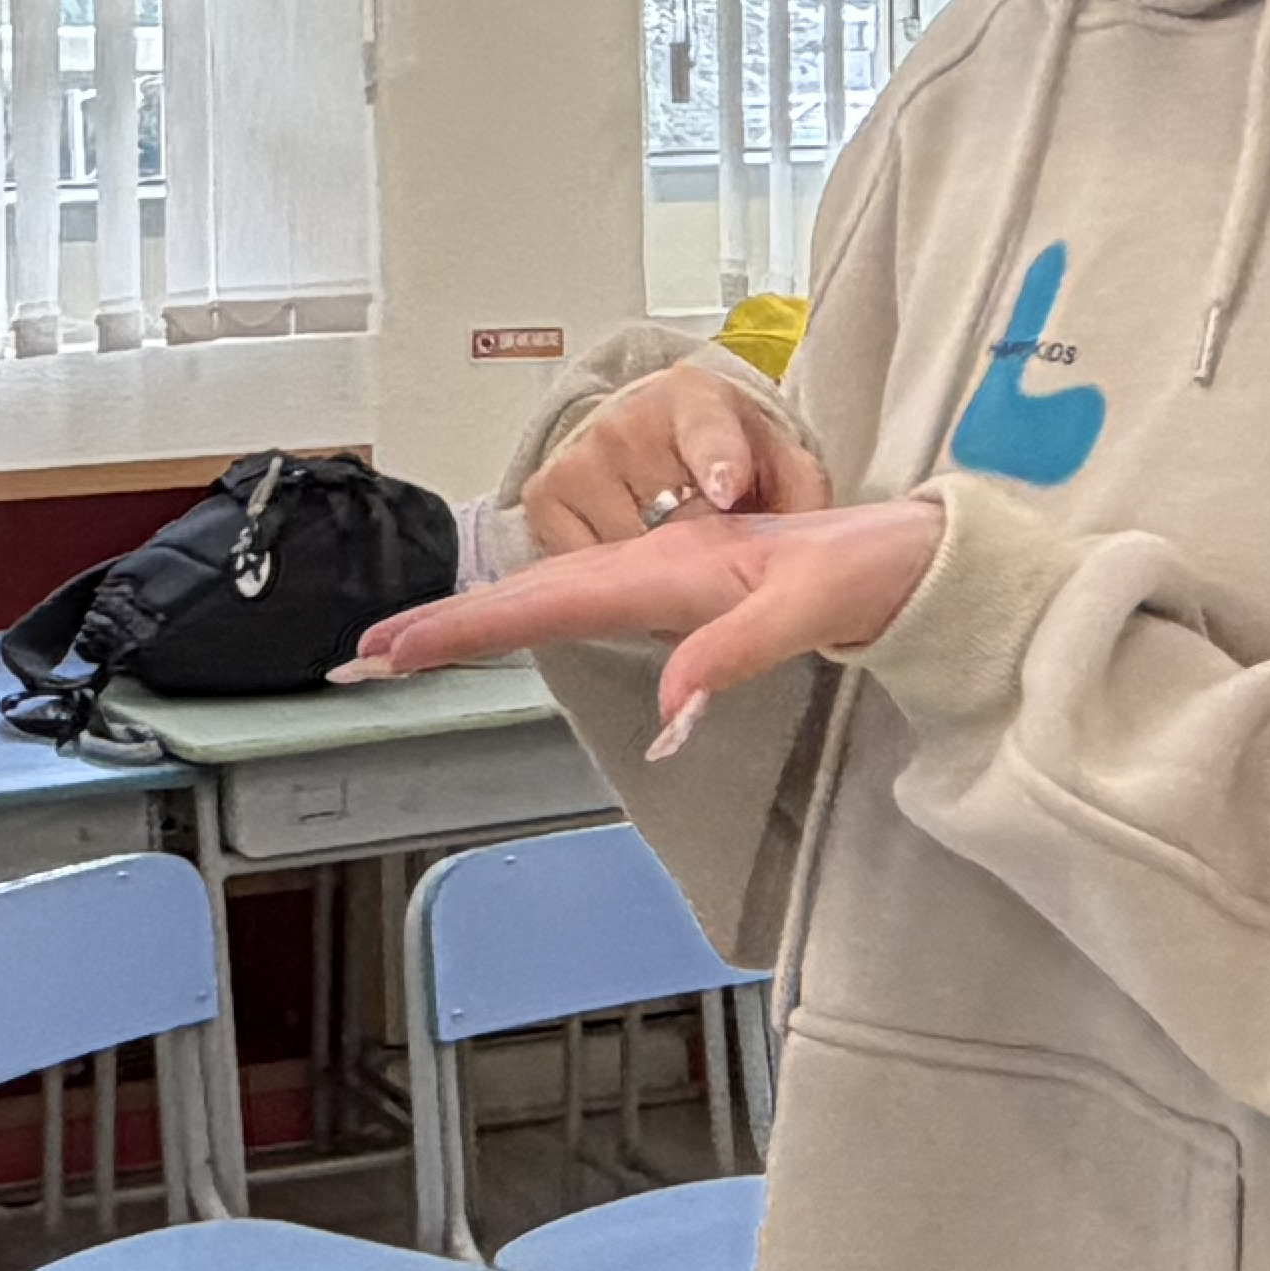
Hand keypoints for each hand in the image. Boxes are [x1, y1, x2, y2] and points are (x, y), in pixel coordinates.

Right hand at [349, 495, 944, 753]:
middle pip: (523, 600)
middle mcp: (648, 568)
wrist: (908, 552)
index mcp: (664, 571)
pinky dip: (521, 621)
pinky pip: (577, 606)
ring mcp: (657, 579)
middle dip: (439, 626)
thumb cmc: (865, 571)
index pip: (543, 603)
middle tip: (361, 659)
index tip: (391, 649)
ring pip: (542, 599)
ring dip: (467, 622)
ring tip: (399, 649)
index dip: (462, 627)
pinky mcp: (672, 593)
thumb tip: (672, 718)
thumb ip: (735, 655)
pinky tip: (499, 632)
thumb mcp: (809, 612)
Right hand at [522, 356, 827, 555]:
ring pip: (626, 551)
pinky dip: (612, 577)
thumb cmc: (726, 454)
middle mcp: (628, 422)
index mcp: (696, 401)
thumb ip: (800, 498)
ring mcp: (579, 458)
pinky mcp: (543, 496)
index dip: (718, 461)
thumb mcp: (777, 463)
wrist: (650, 433)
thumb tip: (797, 554)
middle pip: (670, 519)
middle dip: (699, 553)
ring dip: (655, 571)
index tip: (726, 486)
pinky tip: (633, 555)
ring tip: (673, 553)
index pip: (707, 431)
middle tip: (716, 558)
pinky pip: (581, 565)